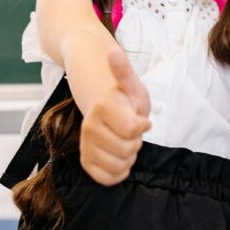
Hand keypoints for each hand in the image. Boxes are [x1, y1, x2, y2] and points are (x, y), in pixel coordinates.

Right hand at [79, 46, 151, 185]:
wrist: (107, 110)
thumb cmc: (124, 98)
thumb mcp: (132, 84)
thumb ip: (123, 70)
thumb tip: (113, 50)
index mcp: (103, 108)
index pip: (134, 130)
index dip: (143, 126)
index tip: (140, 118)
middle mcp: (89, 128)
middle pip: (128, 149)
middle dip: (136, 142)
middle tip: (131, 131)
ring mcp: (86, 146)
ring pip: (119, 165)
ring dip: (129, 156)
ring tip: (125, 141)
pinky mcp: (86, 162)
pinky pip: (108, 179)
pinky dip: (120, 172)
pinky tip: (120, 157)